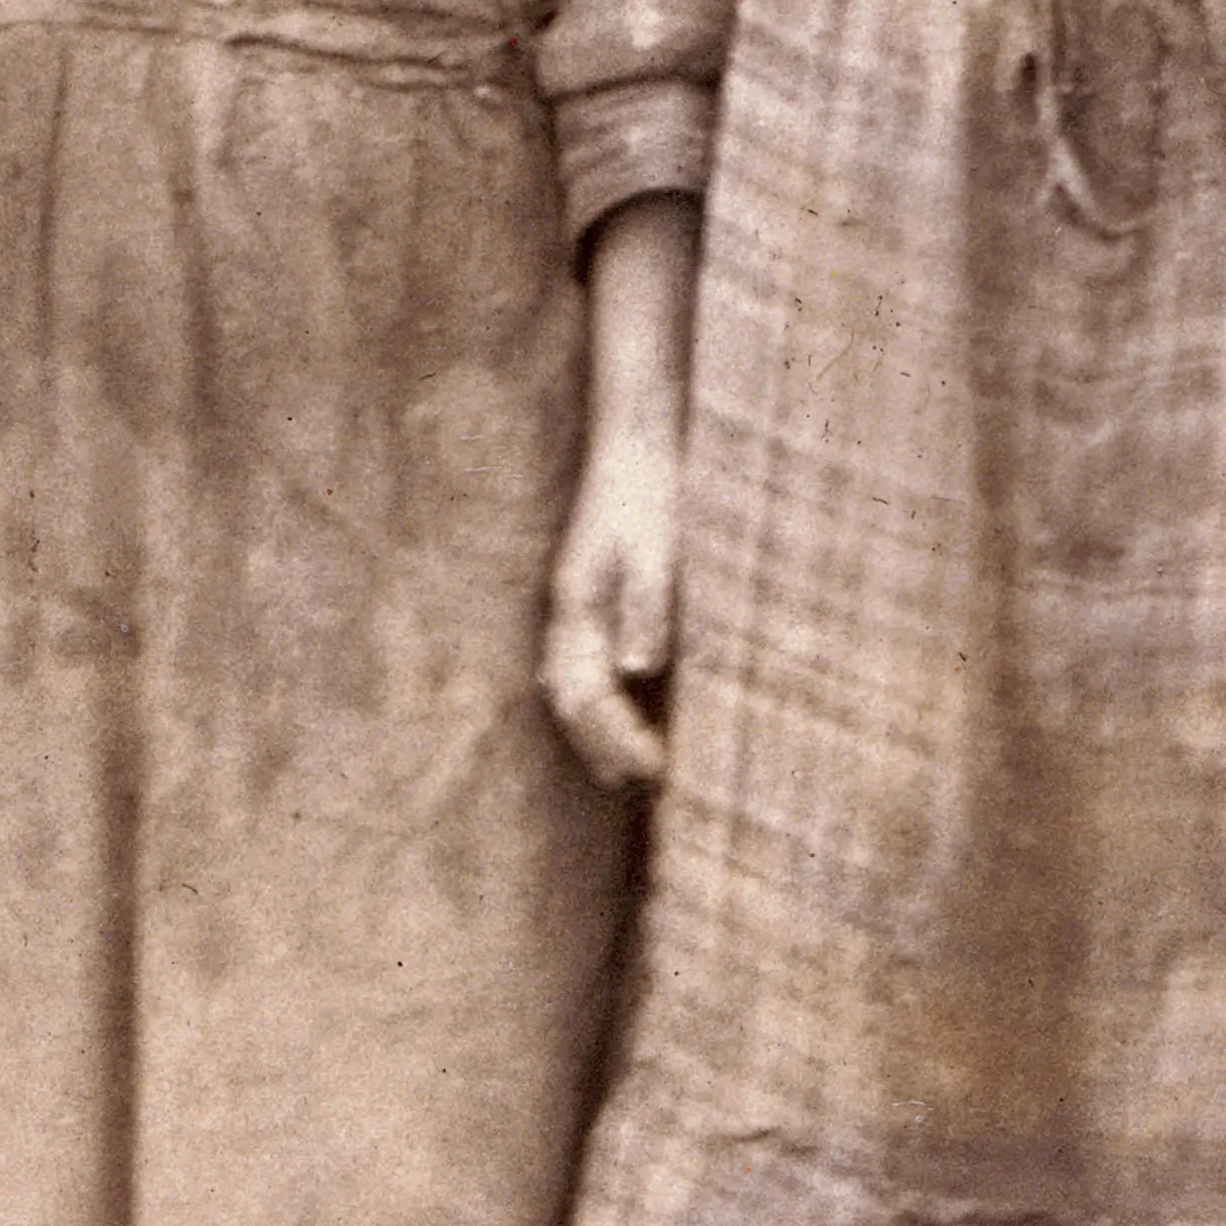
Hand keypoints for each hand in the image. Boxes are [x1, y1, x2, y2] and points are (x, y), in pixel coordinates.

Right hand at [544, 423, 678, 787]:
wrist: (638, 442)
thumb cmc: (653, 495)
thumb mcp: (658, 550)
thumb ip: (647, 608)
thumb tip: (638, 672)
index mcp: (578, 606)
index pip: (588, 694)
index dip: (618, 737)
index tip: (653, 770)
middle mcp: (567, 610)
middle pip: (568, 696)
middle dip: (597, 743)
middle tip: (636, 783)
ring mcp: (574, 602)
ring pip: (567, 681)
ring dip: (591, 727)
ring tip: (620, 766)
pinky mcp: (591, 593)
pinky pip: (579, 661)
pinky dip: (593, 697)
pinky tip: (617, 707)